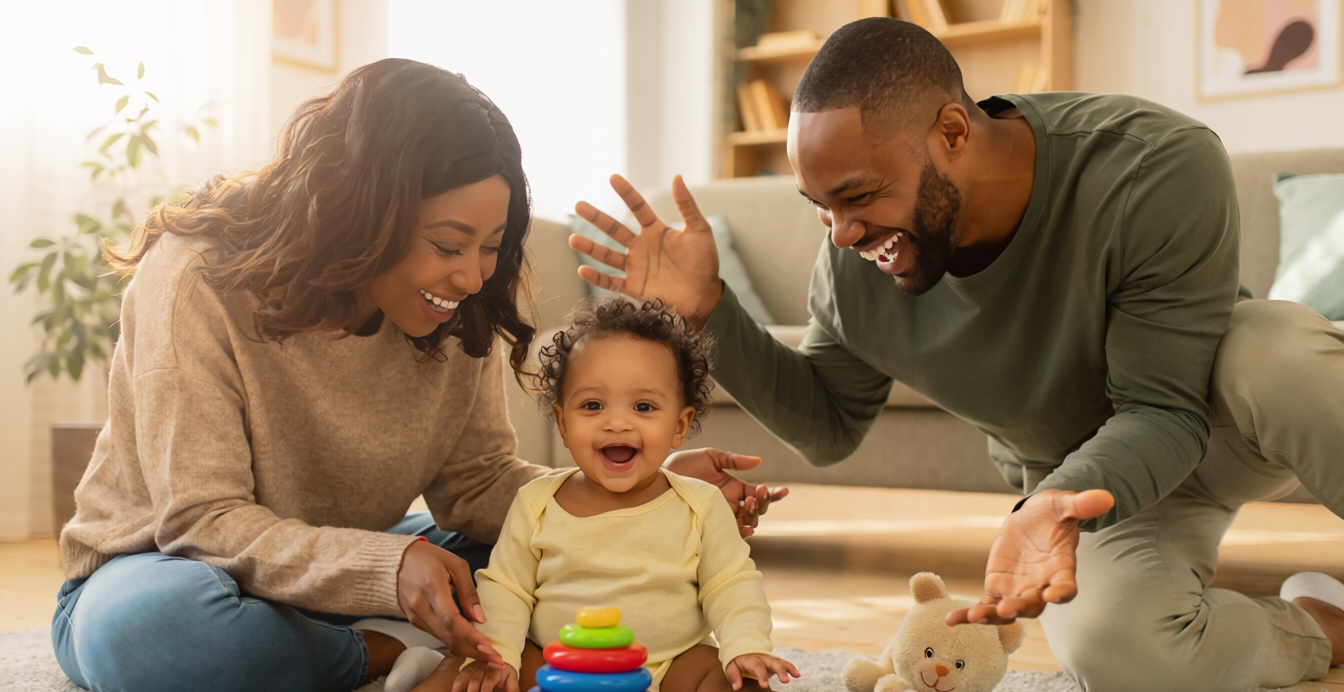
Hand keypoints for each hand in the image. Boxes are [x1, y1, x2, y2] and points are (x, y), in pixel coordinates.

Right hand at [397, 540, 502, 664]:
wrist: (396, 561)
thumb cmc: (428, 558)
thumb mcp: (455, 565)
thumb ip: (468, 592)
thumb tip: (480, 618)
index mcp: (432, 587)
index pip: (451, 619)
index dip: (471, 636)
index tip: (488, 648)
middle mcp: (420, 606)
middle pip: (448, 637)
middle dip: (474, 652)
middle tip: (496, 660)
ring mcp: (414, 616)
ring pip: (443, 640)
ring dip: (466, 650)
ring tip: (488, 656)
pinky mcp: (414, 621)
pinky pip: (437, 635)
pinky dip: (454, 642)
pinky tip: (470, 645)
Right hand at [451, 659, 517, 691]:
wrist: (499, 663)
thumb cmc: (505, 674)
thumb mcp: (511, 679)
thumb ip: (512, 688)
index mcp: (496, 667)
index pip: (489, 679)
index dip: (486, 689)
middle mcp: (483, 665)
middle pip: (476, 680)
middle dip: (473, 691)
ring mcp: (473, 667)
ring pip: (466, 678)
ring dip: (464, 689)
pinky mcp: (466, 670)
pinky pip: (460, 677)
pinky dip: (456, 686)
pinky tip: (454, 691)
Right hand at [572, 174, 724, 326]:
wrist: (705, 297)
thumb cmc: (705, 263)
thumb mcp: (700, 231)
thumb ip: (688, 206)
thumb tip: (677, 177)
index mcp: (656, 232)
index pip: (638, 208)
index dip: (626, 194)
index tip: (613, 178)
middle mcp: (641, 248)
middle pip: (615, 229)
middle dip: (597, 218)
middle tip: (579, 206)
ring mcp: (635, 268)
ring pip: (607, 255)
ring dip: (590, 247)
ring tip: (572, 239)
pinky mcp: (634, 288)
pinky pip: (610, 282)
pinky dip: (596, 277)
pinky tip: (583, 269)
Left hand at [665, 448, 788, 536]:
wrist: (662, 478)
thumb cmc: (685, 465)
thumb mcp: (711, 457)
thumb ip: (734, 460)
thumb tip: (758, 462)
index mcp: (735, 488)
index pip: (759, 494)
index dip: (773, 494)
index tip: (783, 491)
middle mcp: (732, 504)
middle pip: (757, 510)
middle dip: (762, 503)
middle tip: (758, 494)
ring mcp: (722, 515)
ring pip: (748, 522)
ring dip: (753, 515)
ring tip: (748, 504)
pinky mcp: (711, 524)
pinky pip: (731, 533)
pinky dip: (741, 531)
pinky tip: (745, 527)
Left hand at [726, 653, 801, 689]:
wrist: (742, 646)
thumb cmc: (737, 660)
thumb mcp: (731, 666)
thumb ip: (734, 676)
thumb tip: (737, 687)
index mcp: (751, 659)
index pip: (758, 667)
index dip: (761, 676)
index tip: (765, 685)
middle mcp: (763, 657)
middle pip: (773, 662)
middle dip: (780, 671)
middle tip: (785, 680)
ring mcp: (770, 659)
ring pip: (781, 662)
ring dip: (788, 668)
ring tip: (796, 675)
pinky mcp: (775, 661)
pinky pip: (784, 663)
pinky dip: (791, 668)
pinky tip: (797, 675)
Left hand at [946, 488, 1114, 625]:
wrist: (1032, 518)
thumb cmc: (1053, 512)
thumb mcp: (1063, 504)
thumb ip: (1081, 505)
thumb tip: (1106, 497)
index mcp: (1061, 568)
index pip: (1066, 586)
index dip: (1062, 592)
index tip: (1055, 595)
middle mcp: (1041, 585)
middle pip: (1034, 605)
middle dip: (1021, 608)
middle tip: (1007, 609)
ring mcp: (1019, 590)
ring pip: (1007, 611)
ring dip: (992, 616)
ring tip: (974, 616)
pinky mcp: (998, 589)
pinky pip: (985, 605)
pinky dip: (969, 614)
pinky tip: (951, 620)